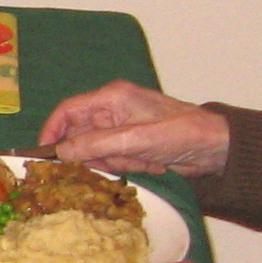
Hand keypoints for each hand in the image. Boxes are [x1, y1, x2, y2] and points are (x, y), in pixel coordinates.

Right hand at [39, 80, 230, 177]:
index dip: (52, 132)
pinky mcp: (132, 144)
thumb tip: (61, 152)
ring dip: (117, 162)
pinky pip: (115, 159)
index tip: (45, 156)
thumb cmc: (181, 134)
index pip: (67, 111)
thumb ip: (96, 144)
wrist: (217, 147)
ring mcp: (122, 127)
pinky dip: (128, 165)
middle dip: (95, 154)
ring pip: (97, 151)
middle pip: (80, 135)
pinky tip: (151, 164)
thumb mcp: (136, 140)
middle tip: (117, 162)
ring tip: (144, 161)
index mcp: (112, 97)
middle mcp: (113, 109)